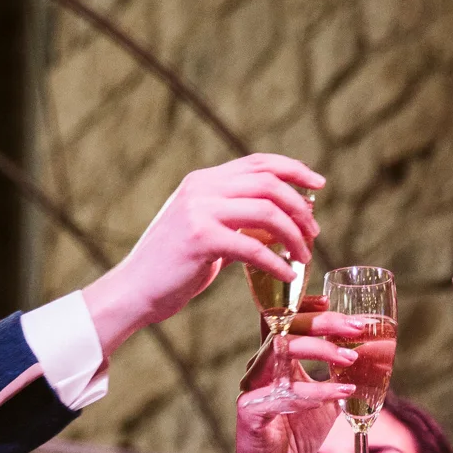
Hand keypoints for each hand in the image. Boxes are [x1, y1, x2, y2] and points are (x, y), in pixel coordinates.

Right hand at [83, 154, 324, 358]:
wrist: (134, 289)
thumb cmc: (173, 266)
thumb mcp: (205, 230)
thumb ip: (235, 219)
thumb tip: (278, 221)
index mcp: (203, 180)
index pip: (258, 163)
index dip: (293, 169)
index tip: (318, 184)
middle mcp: (201, 188)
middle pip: (269, 184)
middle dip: (300, 207)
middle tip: (314, 232)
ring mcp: (199, 211)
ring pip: (267, 212)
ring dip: (294, 235)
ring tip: (305, 256)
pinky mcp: (200, 239)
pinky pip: (253, 248)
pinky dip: (277, 263)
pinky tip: (288, 275)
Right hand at [229, 315, 358, 452]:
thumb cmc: (295, 433)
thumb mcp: (325, 399)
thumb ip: (339, 377)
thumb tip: (371, 357)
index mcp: (275, 359)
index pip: (283, 318)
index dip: (305, 304)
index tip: (331, 300)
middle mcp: (261, 366)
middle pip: (287, 326)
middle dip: (324, 322)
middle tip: (356, 327)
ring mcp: (253, 386)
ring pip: (282, 350)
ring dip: (321, 350)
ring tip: (351, 358)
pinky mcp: (252, 410)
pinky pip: (284, 394)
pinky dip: (317, 391)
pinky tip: (343, 394)